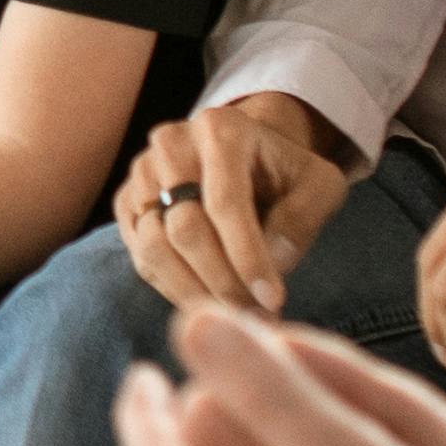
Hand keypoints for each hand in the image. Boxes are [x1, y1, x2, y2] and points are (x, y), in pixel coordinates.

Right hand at [119, 92, 353, 313]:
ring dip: (194, 292)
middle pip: (185, 230)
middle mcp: (171, 143)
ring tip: (232, 314)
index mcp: (221, 129)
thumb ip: (302, 219)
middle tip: (254, 315)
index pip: (226, 203)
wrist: (247, 155)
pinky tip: (207, 299)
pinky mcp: (127, 201)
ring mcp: (142, 172)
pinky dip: (173, 288)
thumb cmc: (285, 172)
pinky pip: (141, 258)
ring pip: (154, 248)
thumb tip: (272, 262)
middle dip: (222, 282)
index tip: (273, 300)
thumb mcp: (318, 185)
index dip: (247, 257)